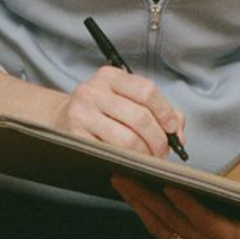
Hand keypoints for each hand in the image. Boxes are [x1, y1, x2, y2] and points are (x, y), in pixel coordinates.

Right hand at [56, 66, 185, 159]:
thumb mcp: (125, 99)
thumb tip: (179, 129)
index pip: (146, 91)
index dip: (166, 112)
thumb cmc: (101, 111)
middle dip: (158, 140)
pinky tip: (131, 162)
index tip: (173, 129)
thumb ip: (156, 109)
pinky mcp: (74, 137)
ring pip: (127, 139)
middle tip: (163, 152)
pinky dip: (127, 161)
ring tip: (149, 159)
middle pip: (140, 117)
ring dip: (145, 154)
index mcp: (109, 76)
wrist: (60, 119)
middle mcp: (93, 91)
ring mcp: (81, 114)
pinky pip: (110, 153)